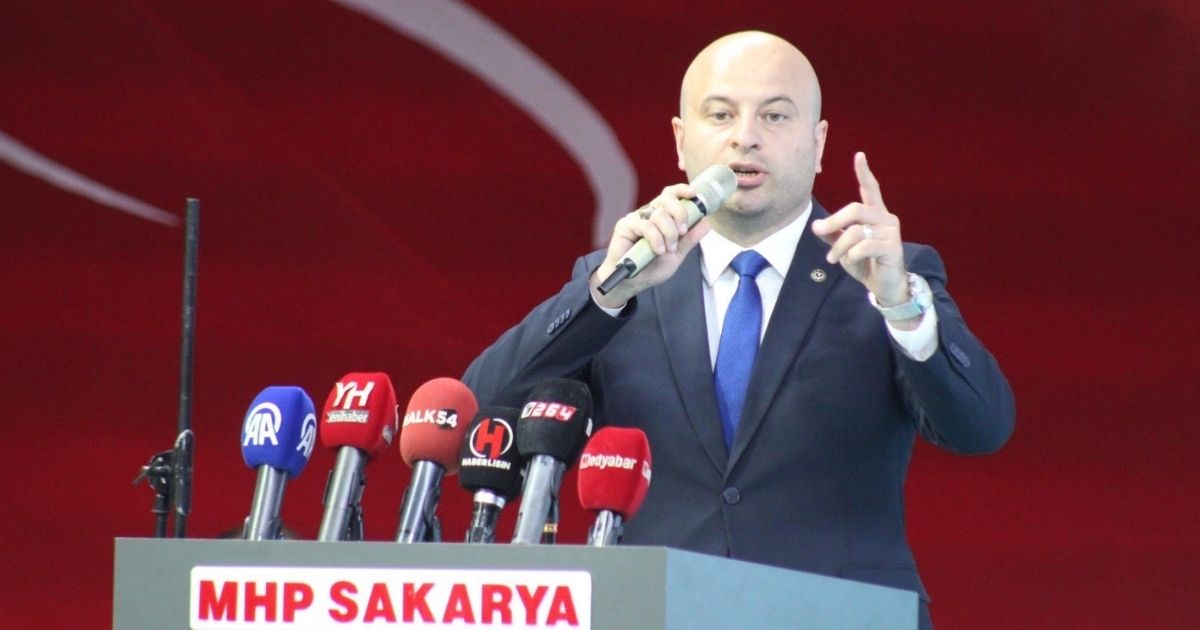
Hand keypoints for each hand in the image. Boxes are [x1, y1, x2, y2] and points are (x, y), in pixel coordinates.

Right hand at [589, 183, 710, 308]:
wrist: (633, 282)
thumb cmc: (652, 267)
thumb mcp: (677, 254)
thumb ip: (690, 239)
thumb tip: (707, 223)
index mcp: (662, 216)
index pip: (671, 195)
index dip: (682, 191)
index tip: (694, 195)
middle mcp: (649, 213)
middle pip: (667, 198)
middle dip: (680, 213)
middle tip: (683, 232)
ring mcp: (637, 218)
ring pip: (659, 213)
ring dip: (669, 233)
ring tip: (668, 249)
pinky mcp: (625, 225)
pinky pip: (646, 225)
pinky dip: (656, 238)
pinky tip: (657, 250)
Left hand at [811, 152, 909, 305]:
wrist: (884, 287)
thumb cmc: (866, 263)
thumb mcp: (844, 248)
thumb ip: (832, 235)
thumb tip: (816, 226)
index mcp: (875, 214)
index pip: (871, 189)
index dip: (864, 173)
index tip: (859, 155)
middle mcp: (885, 218)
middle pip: (855, 209)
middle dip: (833, 221)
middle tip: (818, 231)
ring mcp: (891, 232)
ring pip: (855, 231)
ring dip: (839, 247)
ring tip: (834, 259)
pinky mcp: (892, 247)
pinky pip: (863, 246)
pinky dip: (851, 256)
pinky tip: (851, 262)